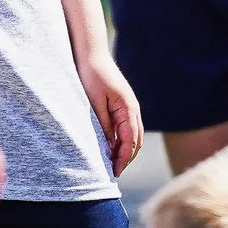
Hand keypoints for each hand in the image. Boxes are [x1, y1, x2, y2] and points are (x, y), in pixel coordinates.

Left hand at [78, 46, 143, 175]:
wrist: (92, 55)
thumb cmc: (92, 76)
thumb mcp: (95, 103)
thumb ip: (105, 125)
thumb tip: (110, 147)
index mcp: (128, 109)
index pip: (130, 141)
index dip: (123, 158)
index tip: (113, 172)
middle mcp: (133, 109)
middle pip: (136, 141)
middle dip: (126, 158)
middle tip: (113, 172)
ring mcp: (130, 107)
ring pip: (133, 135)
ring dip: (125, 150)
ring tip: (112, 164)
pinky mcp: (123, 105)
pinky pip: (127, 127)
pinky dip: (122, 140)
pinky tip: (111, 147)